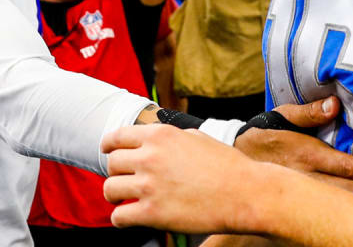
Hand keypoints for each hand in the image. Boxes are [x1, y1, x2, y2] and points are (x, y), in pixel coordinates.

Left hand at [103, 124, 285, 233]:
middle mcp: (150, 157)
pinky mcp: (152, 213)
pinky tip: (131, 216)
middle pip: (111, 163)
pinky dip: (122, 218)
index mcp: (160, 135)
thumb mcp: (197, 136)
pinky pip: (119, 217)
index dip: (109, 146)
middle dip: (117, 172)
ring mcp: (149, 185)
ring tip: (126, 199)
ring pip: (110, 189)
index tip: (108, 152)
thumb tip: (156, 142)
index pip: (117, 137)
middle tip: (127, 180)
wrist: (245, 193)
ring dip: (116, 195)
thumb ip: (171, 137)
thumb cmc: (227, 166)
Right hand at [233, 97, 352, 203]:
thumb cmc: (266, 133)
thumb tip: (334, 105)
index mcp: (305, 154)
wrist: (236, 161)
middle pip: (346, 189)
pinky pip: (326, 212)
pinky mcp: (298, 204)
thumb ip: (308, 112)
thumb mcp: (282, 116)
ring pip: (339, 204)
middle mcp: (306, 178)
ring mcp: (302, 194)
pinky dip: (347, 216)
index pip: (343, 165)